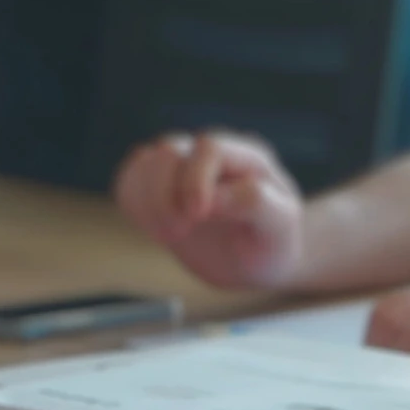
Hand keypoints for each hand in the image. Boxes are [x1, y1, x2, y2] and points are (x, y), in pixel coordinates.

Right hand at [113, 132, 303, 288]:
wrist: (258, 261)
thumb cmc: (274, 243)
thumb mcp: (279, 228)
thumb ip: (253, 203)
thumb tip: (214, 198)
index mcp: (247, 157)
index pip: (210, 148)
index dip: (195, 179)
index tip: (197, 217)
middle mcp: (212, 156)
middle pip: (169, 151)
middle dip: (166, 196)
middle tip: (178, 235)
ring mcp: (182, 169)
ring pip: (145, 163)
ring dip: (147, 203)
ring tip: (168, 237)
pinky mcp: (160, 188)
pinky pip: (130, 180)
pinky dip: (133, 203)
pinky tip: (153, 228)